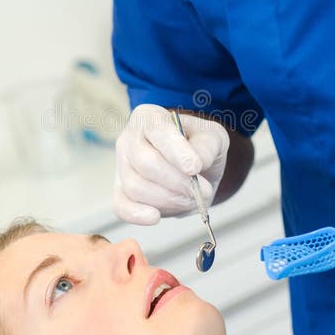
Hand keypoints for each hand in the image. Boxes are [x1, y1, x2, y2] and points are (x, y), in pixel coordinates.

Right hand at [114, 104, 229, 224]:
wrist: (192, 165)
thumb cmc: (198, 146)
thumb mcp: (213, 137)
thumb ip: (207, 146)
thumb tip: (196, 163)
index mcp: (149, 117)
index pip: (157, 131)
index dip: (176, 151)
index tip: (195, 168)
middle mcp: (129, 139)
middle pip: (146, 163)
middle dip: (177, 182)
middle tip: (202, 191)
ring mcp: (121, 166)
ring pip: (136, 187)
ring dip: (168, 199)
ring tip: (192, 199)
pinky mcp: (121, 192)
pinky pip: (121, 206)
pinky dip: (137, 215)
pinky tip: (155, 217)